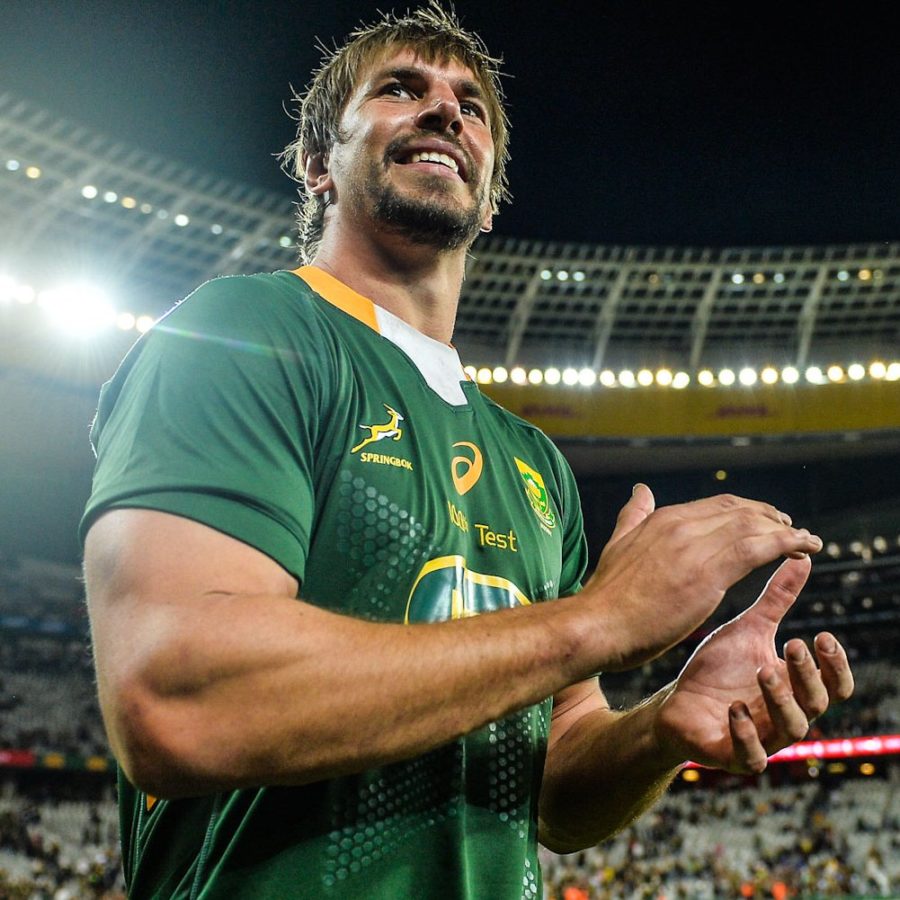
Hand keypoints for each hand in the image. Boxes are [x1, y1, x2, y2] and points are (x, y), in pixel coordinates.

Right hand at [582, 485, 824, 670]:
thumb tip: (640, 490)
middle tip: (792, 529)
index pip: (717, 505)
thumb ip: (633, 516)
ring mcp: (695, 546)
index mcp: (662, 519)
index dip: (748, 511)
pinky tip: (804, 550)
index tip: (768, 521)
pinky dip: (787, 544)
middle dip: (771, 517)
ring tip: (806, 540)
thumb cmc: (607, 597)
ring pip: (753, 527)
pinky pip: (758, 549)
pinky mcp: (708, 573)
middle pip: (740, 511)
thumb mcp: (619, 545)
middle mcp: (681, 525)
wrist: (596, 625)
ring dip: (786, 531)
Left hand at [652, 556, 854, 772]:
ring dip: (780, 699)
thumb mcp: (748, 631)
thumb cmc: (718, 669)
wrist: (675, 703)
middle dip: (807, 674)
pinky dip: (746, 734)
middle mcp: (786, 716)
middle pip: (816, 703)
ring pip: (791, 729)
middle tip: (790, 643)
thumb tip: (803, 558)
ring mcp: (763, 739)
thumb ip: (777, 601)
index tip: (823, 636)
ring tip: (763, 671)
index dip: (835, 665)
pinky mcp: (732, 756)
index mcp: (794, 687)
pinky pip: (752, 756)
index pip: (833, 683)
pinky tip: (734, 709)